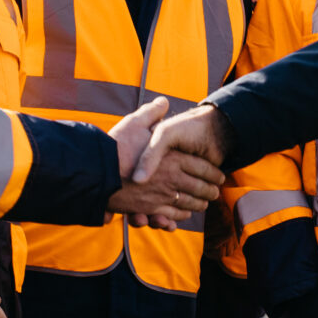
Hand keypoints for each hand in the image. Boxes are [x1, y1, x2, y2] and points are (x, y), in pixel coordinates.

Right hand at [106, 96, 223, 229]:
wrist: (98, 171)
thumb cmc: (117, 146)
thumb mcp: (135, 122)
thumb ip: (152, 113)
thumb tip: (163, 101)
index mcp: (173, 159)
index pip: (202, 168)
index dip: (213, 173)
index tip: (220, 176)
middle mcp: (171, 178)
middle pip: (199, 188)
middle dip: (210, 191)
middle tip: (215, 193)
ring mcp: (161, 196)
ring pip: (188, 204)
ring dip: (198, 205)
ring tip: (203, 204)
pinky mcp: (149, 208)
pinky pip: (171, 215)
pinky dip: (179, 216)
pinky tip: (183, 214)